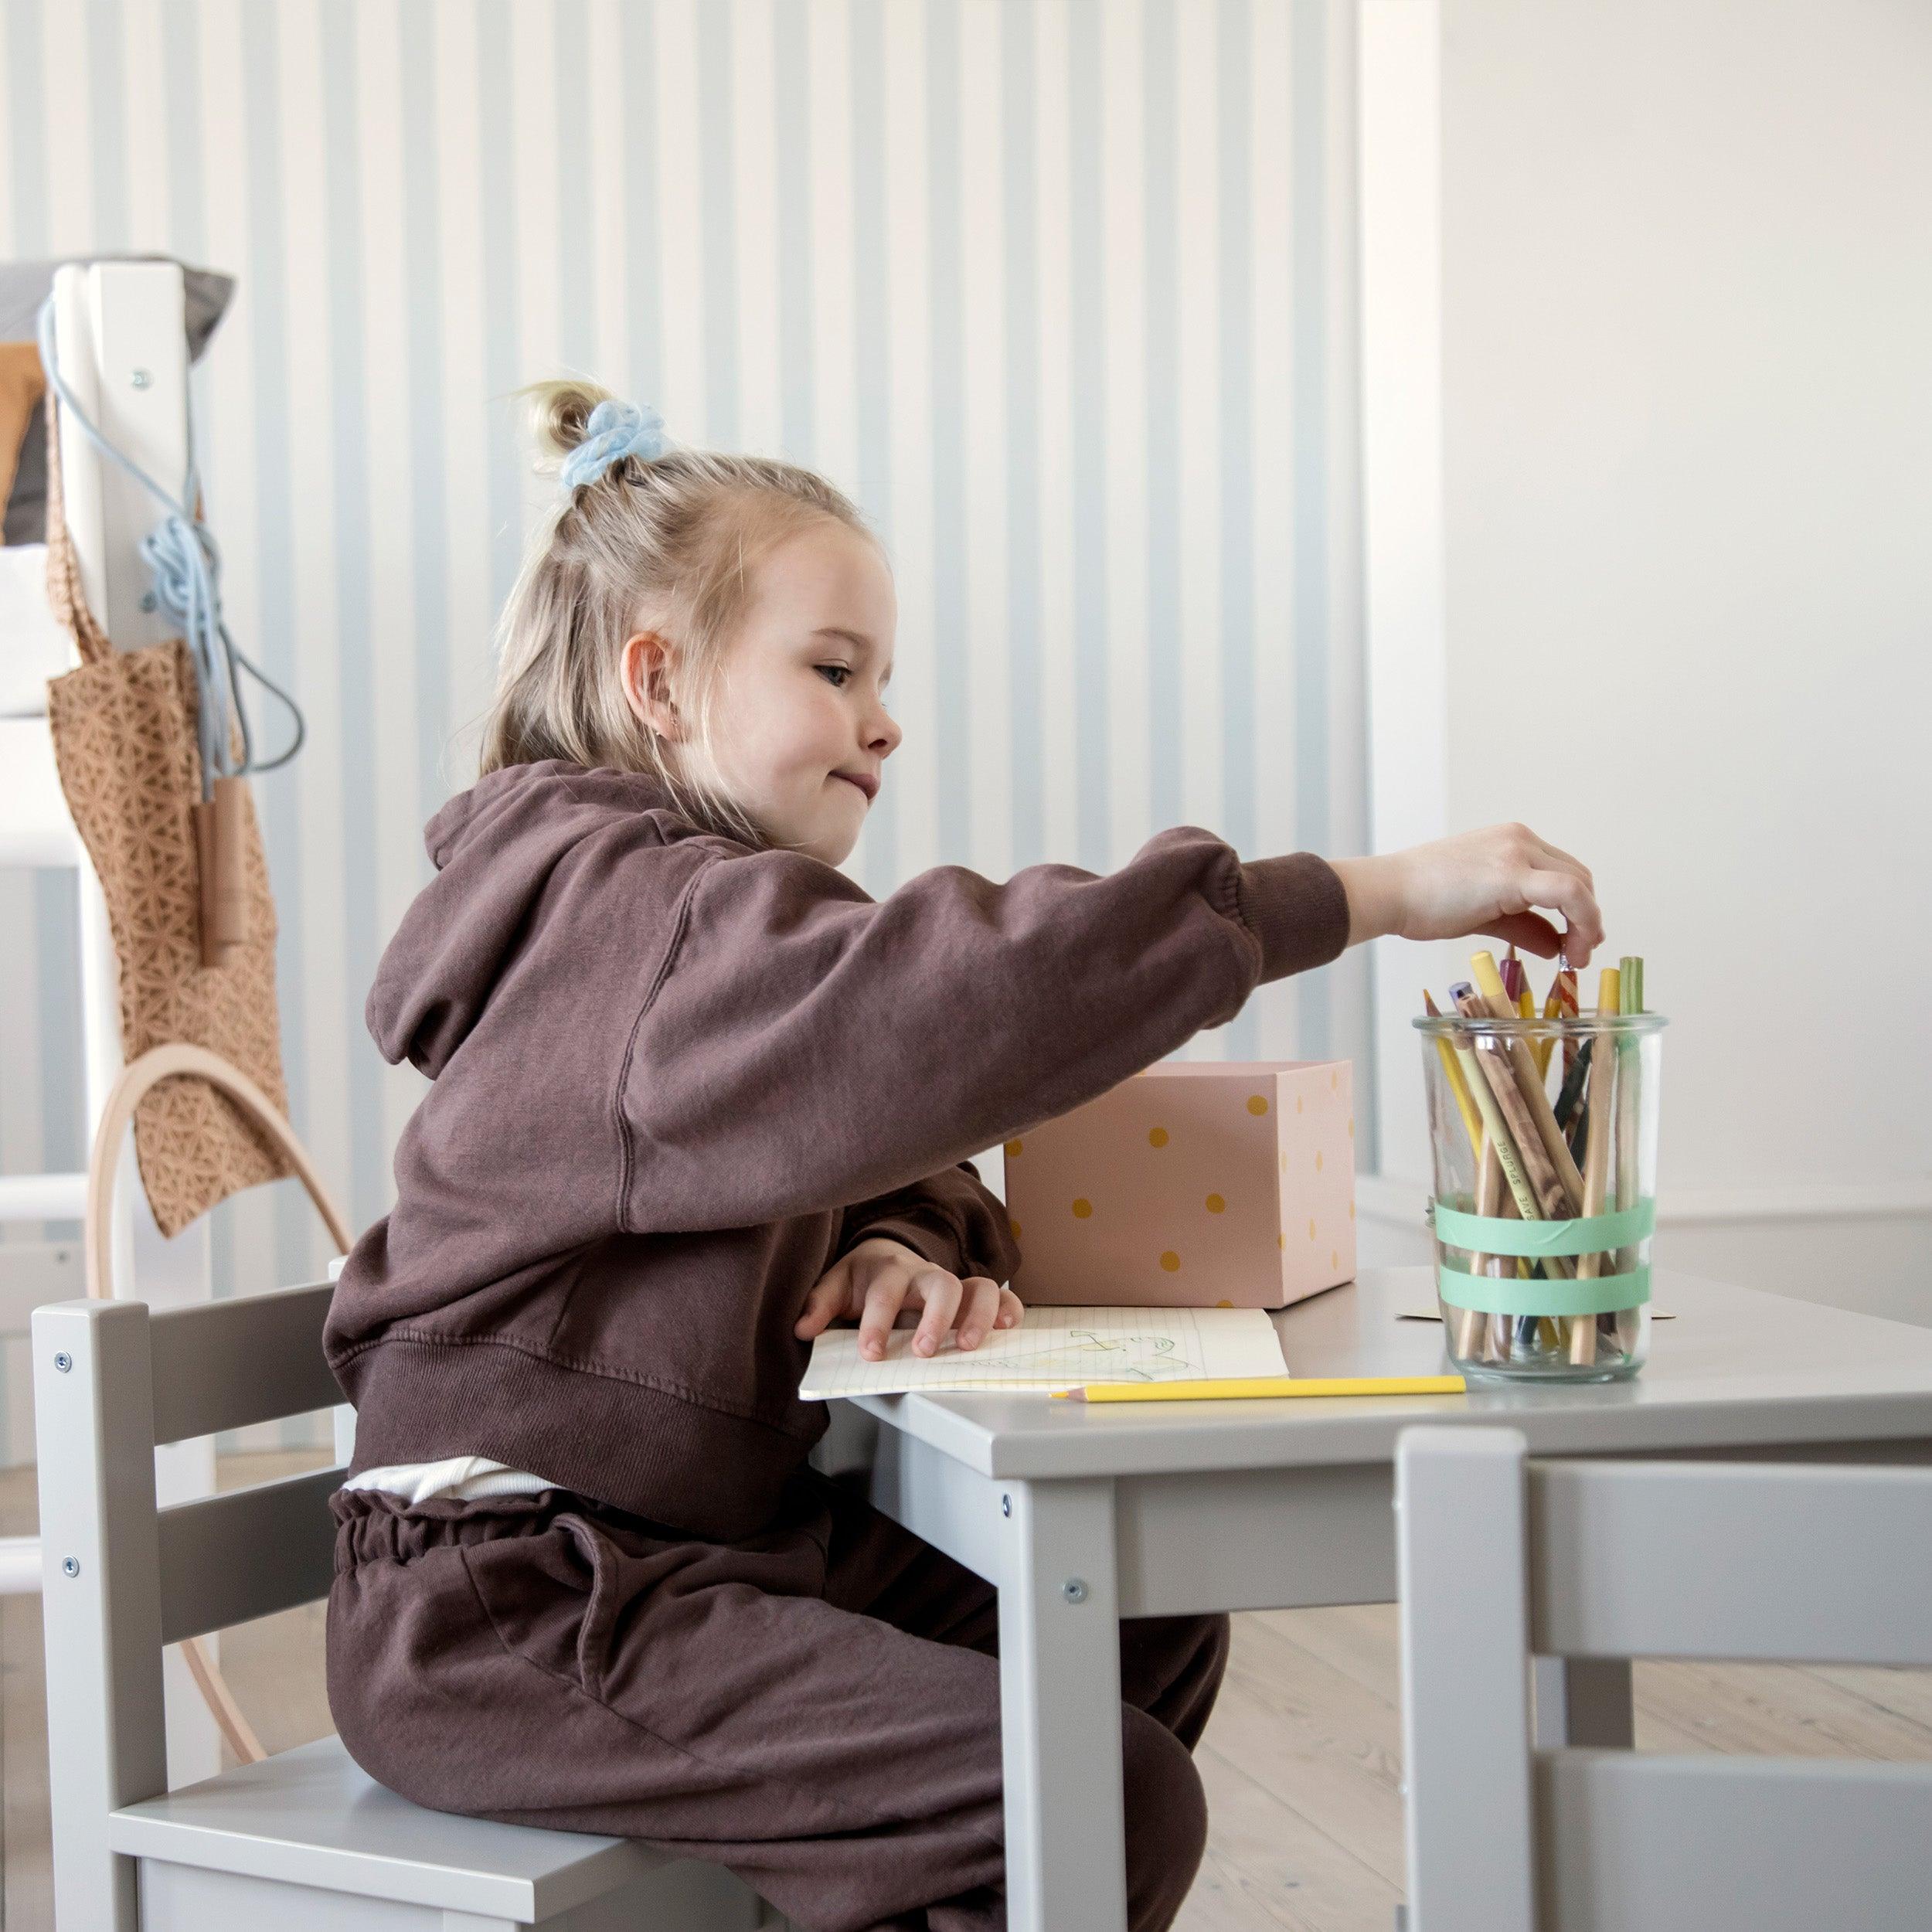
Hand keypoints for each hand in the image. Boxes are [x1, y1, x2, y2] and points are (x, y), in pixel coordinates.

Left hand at [794, 1237, 1024, 1360]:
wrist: (887, 1255)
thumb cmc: (862, 1277)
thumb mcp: (836, 1286)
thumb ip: (819, 1305)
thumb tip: (801, 1328)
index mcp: (888, 1271)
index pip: (885, 1293)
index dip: (878, 1322)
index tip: (872, 1352)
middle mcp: (925, 1274)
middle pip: (940, 1284)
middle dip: (935, 1318)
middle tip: (924, 1351)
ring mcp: (952, 1284)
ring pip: (977, 1287)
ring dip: (977, 1316)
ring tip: (967, 1346)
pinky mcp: (972, 1295)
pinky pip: (1000, 1295)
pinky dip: (1008, 1309)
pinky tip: (1009, 1327)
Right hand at [1330, 825, 1603, 965]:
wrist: (1389, 891)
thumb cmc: (1421, 900)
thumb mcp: (1484, 914)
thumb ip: (1524, 924)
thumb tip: (1556, 945)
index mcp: (1511, 842)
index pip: (1563, 873)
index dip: (1580, 910)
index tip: (1577, 942)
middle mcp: (1520, 839)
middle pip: (1578, 877)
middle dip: (1587, 918)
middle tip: (1580, 954)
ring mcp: (1518, 851)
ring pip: (1579, 884)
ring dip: (1587, 922)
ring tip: (1577, 956)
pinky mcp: (1513, 872)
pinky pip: (1569, 893)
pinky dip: (1583, 920)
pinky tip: (1575, 948)